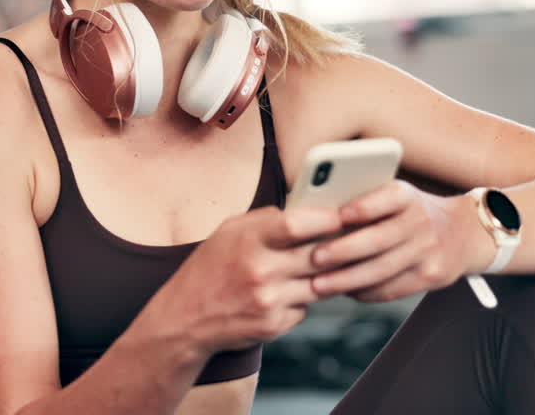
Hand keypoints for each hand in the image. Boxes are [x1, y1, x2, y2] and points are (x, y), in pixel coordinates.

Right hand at [150, 205, 343, 353]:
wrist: (185, 317)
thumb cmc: (210, 266)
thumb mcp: (228, 230)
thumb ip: (266, 218)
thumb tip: (307, 209)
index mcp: (248, 240)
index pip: (296, 224)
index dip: (326, 219)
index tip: (342, 215)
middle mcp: (259, 271)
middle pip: (318, 255)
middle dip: (337, 248)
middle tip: (349, 240)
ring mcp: (268, 301)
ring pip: (320, 284)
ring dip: (324, 276)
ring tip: (319, 266)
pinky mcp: (274, 325)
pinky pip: (306, 308)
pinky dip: (303, 300)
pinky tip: (289, 293)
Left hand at [307, 180, 488, 303]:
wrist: (464, 233)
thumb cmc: (412, 212)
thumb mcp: (396, 196)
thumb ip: (365, 203)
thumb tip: (319, 218)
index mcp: (407, 196)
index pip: (386, 198)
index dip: (361, 208)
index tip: (335, 216)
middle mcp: (420, 221)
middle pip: (379, 239)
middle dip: (343, 251)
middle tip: (314, 259)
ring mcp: (427, 251)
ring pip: (382, 270)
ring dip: (347, 280)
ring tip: (320, 285)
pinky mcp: (431, 276)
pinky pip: (393, 288)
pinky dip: (366, 292)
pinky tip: (347, 291)